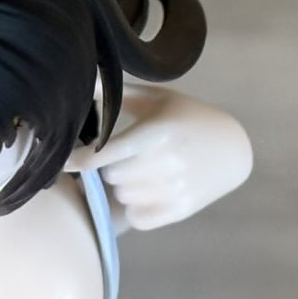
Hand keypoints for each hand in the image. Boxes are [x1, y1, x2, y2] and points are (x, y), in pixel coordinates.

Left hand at [65, 88, 251, 231]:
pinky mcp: (181, 209)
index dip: (82, 159)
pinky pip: (139, 218)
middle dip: (113, 169)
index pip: (110, 151)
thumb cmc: (187, 118)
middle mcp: (167, 161)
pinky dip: (137, 209)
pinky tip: (148, 192)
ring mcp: (176, 188)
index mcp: (159, 131)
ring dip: (125, 188)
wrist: (232, 148)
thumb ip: (118, 93)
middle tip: (127, 159)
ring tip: (142, 174)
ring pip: (124, 197)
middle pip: (113, 176)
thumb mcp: (158, 99)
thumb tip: (82, 79)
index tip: (64, 163)